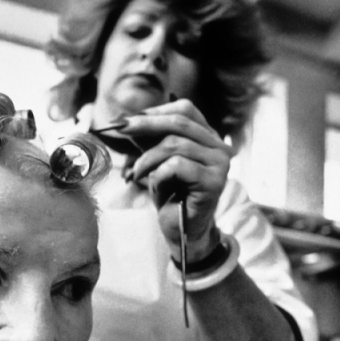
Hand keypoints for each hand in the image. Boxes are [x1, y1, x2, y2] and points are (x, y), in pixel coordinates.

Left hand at [121, 99, 232, 260]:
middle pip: (180, 122)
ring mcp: (220, 163)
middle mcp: (220, 146)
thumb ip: (147, 139)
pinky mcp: (214, 181)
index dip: (155, 112)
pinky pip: (177, 166)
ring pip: (176, 145)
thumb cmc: (171, 195)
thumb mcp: (155, 161)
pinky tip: (155, 187)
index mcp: (208, 137)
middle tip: (120, 129)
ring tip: (136, 173)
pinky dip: (158, 174)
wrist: (182, 230)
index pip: (185, 110)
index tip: (128, 120)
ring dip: (148, 158)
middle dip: (145, 125)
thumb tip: (125, 119)